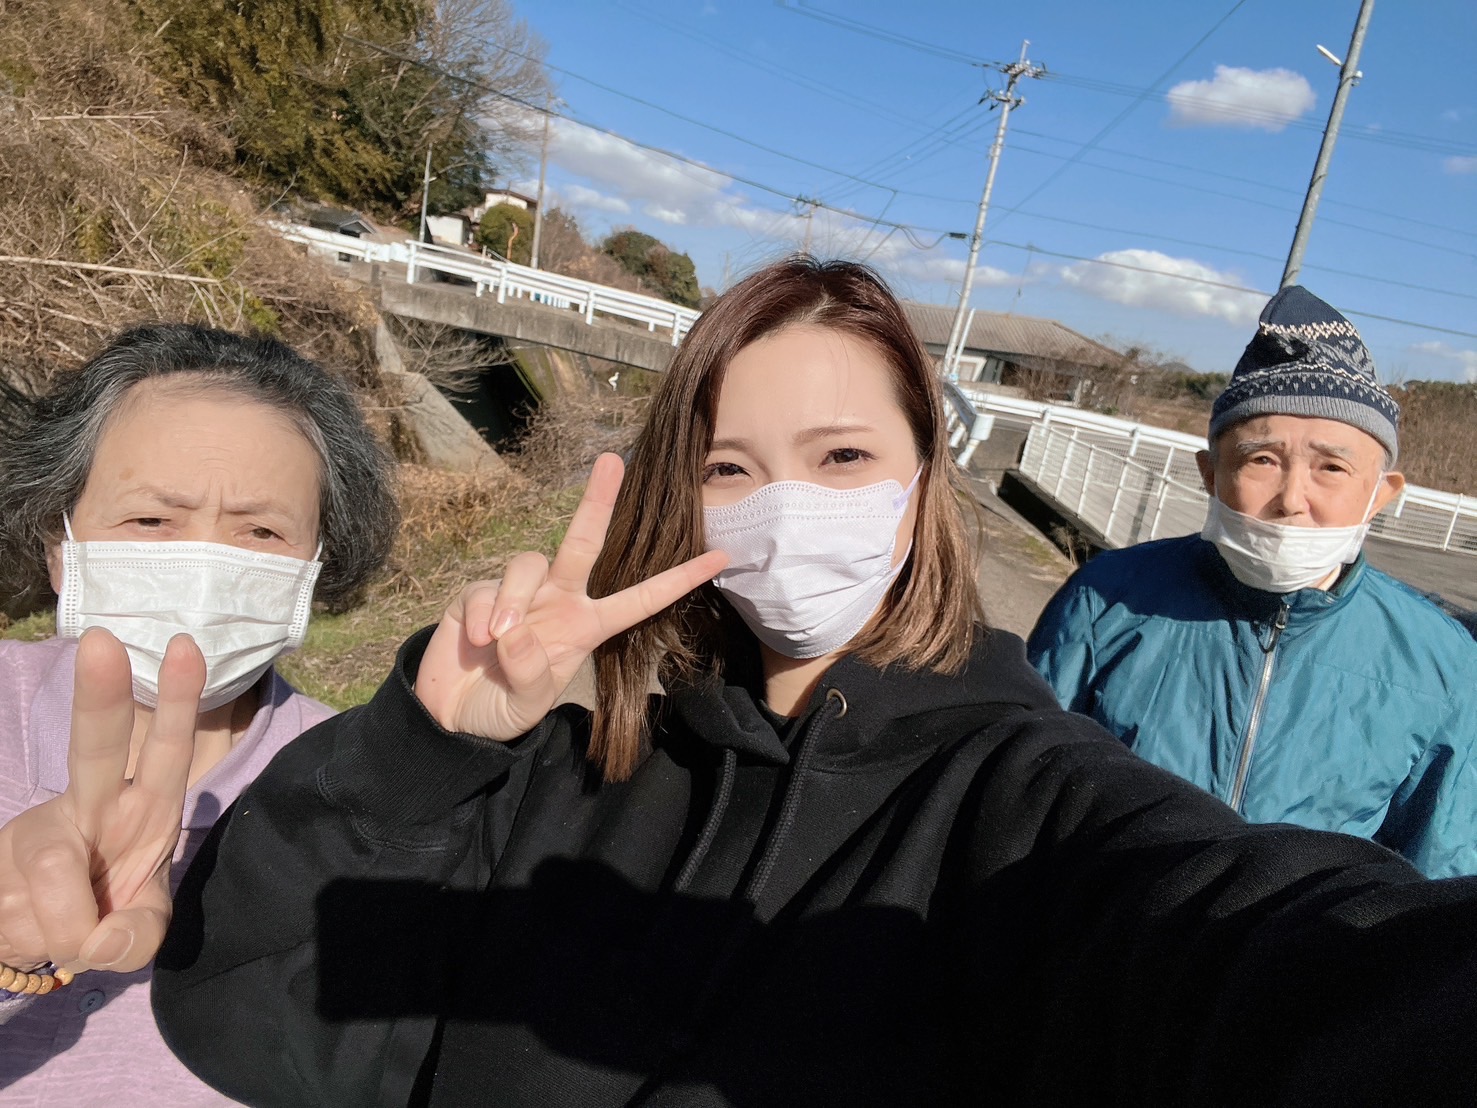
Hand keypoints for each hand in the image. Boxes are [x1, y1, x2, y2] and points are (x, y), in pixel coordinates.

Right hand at [0, 628, 202, 974]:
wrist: (26, 934)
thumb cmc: (100, 913)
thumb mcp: (138, 931)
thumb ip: (138, 935)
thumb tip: (101, 937)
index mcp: (145, 806)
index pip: (168, 749)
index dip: (178, 702)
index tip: (184, 646)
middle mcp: (93, 805)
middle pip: (95, 746)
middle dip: (100, 699)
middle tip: (100, 642)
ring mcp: (41, 830)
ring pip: (55, 865)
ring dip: (76, 924)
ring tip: (82, 937)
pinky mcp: (7, 858)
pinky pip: (35, 910)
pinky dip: (57, 940)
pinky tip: (51, 938)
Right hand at [416, 452, 726, 738]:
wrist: (451, 716)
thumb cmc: (501, 707)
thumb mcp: (525, 704)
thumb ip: (529, 673)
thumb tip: (515, 632)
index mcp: (585, 626)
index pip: (640, 600)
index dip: (678, 580)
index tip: (721, 557)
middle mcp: (557, 601)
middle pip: (581, 542)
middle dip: (597, 501)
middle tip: (612, 461)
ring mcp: (517, 595)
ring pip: (527, 565)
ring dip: (513, 601)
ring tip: (497, 640)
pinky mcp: (476, 594)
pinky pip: (484, 591)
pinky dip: (482, 616)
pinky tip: (475, 642)